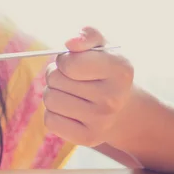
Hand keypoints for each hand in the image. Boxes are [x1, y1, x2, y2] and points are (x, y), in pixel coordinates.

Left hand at [43, 27, 133, 146]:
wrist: (123, 108)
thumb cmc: (105, 69)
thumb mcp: (102, 45)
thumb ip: (87, 34)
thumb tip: (70, 42)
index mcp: (120, 70)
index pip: (68, 62)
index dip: (65, 59)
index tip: (75, 61)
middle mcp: (113, 98)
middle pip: (54, 79)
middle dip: (57, 74)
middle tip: (73, 78)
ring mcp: (101, 122)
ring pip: (49, 99)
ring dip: (54, 92)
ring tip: (72, 93)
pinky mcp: (88, 139)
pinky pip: (50, 120)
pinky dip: (54, 113)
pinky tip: (71, 111)